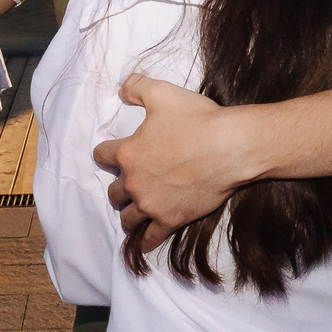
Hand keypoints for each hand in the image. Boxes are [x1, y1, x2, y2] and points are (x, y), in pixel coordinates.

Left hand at [92, 75, 254, 251]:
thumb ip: (137, 87)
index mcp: (127, 153)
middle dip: (118, 188)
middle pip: (114, 192)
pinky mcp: (171, 219)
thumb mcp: (163, 93)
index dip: (105, 152)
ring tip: (132, 214)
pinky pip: (151, 238)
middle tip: (127, 185)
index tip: (110, 153)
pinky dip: (144, 241)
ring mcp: (152, 204)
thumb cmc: (197, 119)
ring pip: (128, 217)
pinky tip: (142, 244)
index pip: (101, 155)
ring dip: (128, 214)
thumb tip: (122, 88)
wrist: (229, 148)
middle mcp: (134, 182)